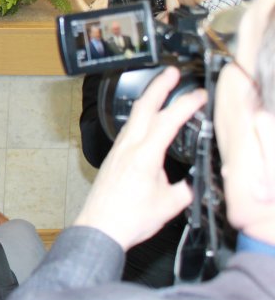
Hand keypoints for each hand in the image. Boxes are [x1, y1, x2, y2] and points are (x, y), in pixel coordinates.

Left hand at [73, 67, 205, 249]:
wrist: (100, 227)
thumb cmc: (128, 218)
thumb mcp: (170, 204)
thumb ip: (185, 189)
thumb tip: (192, 182)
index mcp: (144, 155)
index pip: (168, 121)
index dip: (186, 104)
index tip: (199, 95)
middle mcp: (128, 147)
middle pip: (144, 107)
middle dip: (159, 86)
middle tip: (171, 72)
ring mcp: (118, 150)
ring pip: (134, 116)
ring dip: (148, 99)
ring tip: (160, 90)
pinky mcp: (113, 157)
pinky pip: (128, 128)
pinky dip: (139, 116)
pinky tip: (144, 121)